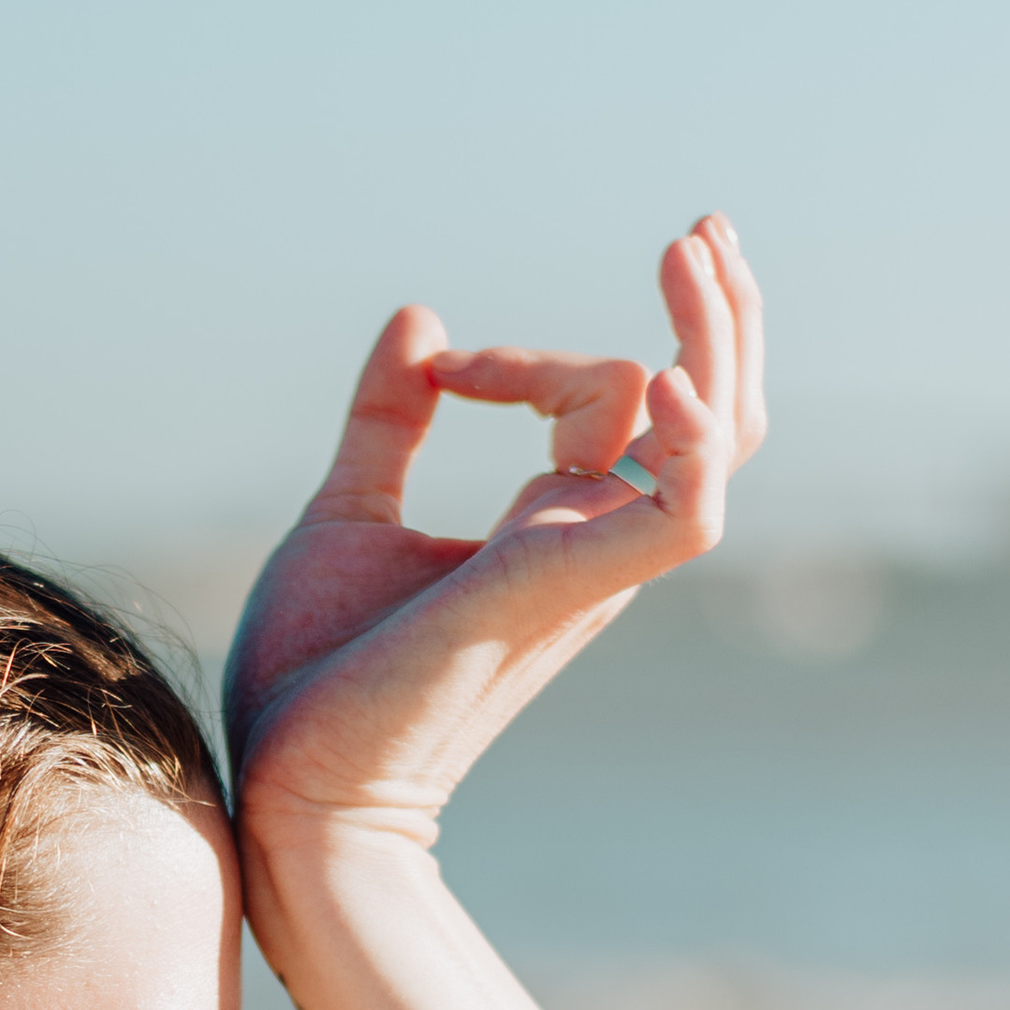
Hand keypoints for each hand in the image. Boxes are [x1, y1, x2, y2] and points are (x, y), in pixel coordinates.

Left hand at [225, 217, 765, 870]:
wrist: (291, 784)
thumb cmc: (315, 677)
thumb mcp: (347, 513)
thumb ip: (388, 421)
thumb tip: (417, 318)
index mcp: (550, 528)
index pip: (599, 400)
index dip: (524, 358)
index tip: (436, 375)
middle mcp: (590, 543)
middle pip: (709, 414)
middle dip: (718, 314)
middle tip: (701, 225)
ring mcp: (588, 566)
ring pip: (714, 440)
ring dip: (717, 336)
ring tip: (691, 246)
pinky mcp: (565, 589)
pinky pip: (683, 512)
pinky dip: (692, 441)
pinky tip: (667, 371)